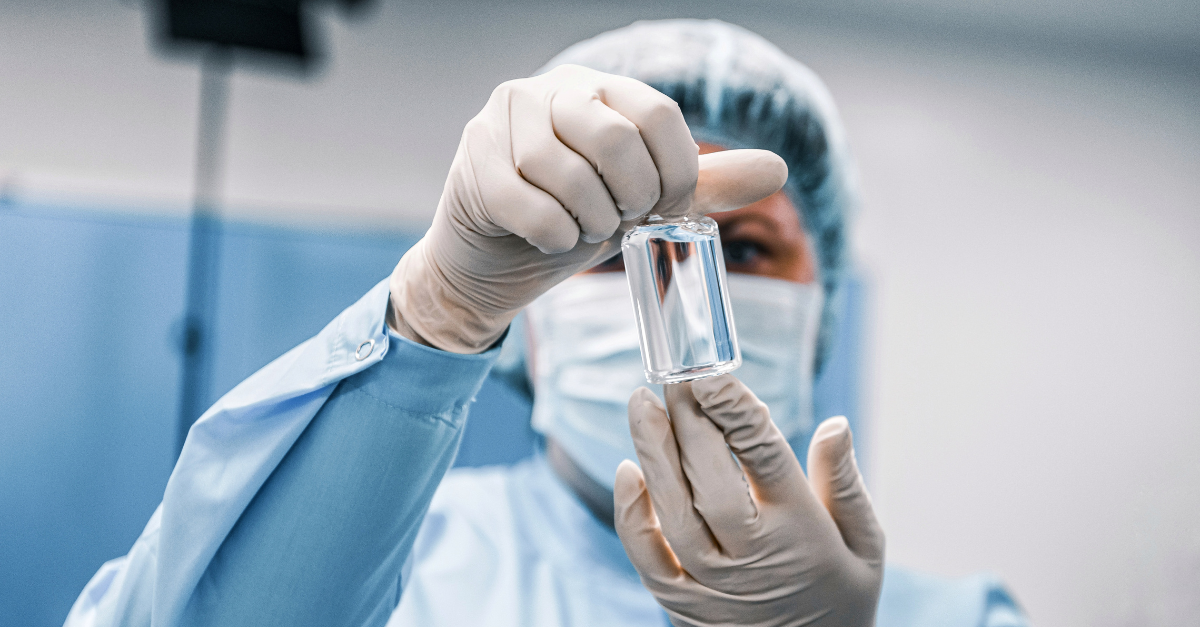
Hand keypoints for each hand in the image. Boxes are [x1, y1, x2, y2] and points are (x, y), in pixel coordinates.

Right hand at [389, 64, 787, 352]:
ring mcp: (504, 121)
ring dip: (588, 219)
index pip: (659, 113)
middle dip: (632, 198)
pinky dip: (552, 234)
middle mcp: (549, 91)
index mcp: (599, 88)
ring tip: (583, 229)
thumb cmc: (571, 220)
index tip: (667, 207)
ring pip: (567, 172)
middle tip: (622, 221)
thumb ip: (702, 183)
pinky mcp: (475, 162)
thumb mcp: (639, 201)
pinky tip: (551, 239)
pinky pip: (528, 203)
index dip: (677, 171)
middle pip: (616, 138)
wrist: (492, 263)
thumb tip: (778, 170)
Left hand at [614, 375, 884, 626]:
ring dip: (652, 454)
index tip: (710, 374)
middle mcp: (754, 554)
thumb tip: (835, 424)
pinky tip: (627, 471)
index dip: (734, 410)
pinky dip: (631, 516)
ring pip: (673, 513)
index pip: (764, 456)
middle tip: (672, 379)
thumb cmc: (842, 594)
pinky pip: (648, 558)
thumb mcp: (866, 544)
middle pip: (710, 481)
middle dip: (687, 423)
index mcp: (802, 529)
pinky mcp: (683, 603)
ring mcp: (714, 582)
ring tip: (640, 404)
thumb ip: (846, 483)